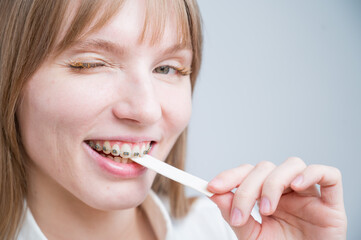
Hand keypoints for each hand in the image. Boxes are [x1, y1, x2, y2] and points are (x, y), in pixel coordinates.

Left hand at [208, 157, 346, 239]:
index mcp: (267, 195)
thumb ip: (233, 215)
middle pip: (265, 168)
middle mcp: (286, 190)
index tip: (212, 187)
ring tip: (267, 210)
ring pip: (292, 164)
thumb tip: (214, 194)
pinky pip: (328, 174)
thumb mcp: (251, 236)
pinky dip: (311, 174)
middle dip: (248, 188)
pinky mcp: (331, 202)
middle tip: (239, 215)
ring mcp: (308, 194)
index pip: (247, 173)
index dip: (230, 176)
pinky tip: (297, 187)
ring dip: (274, 183)